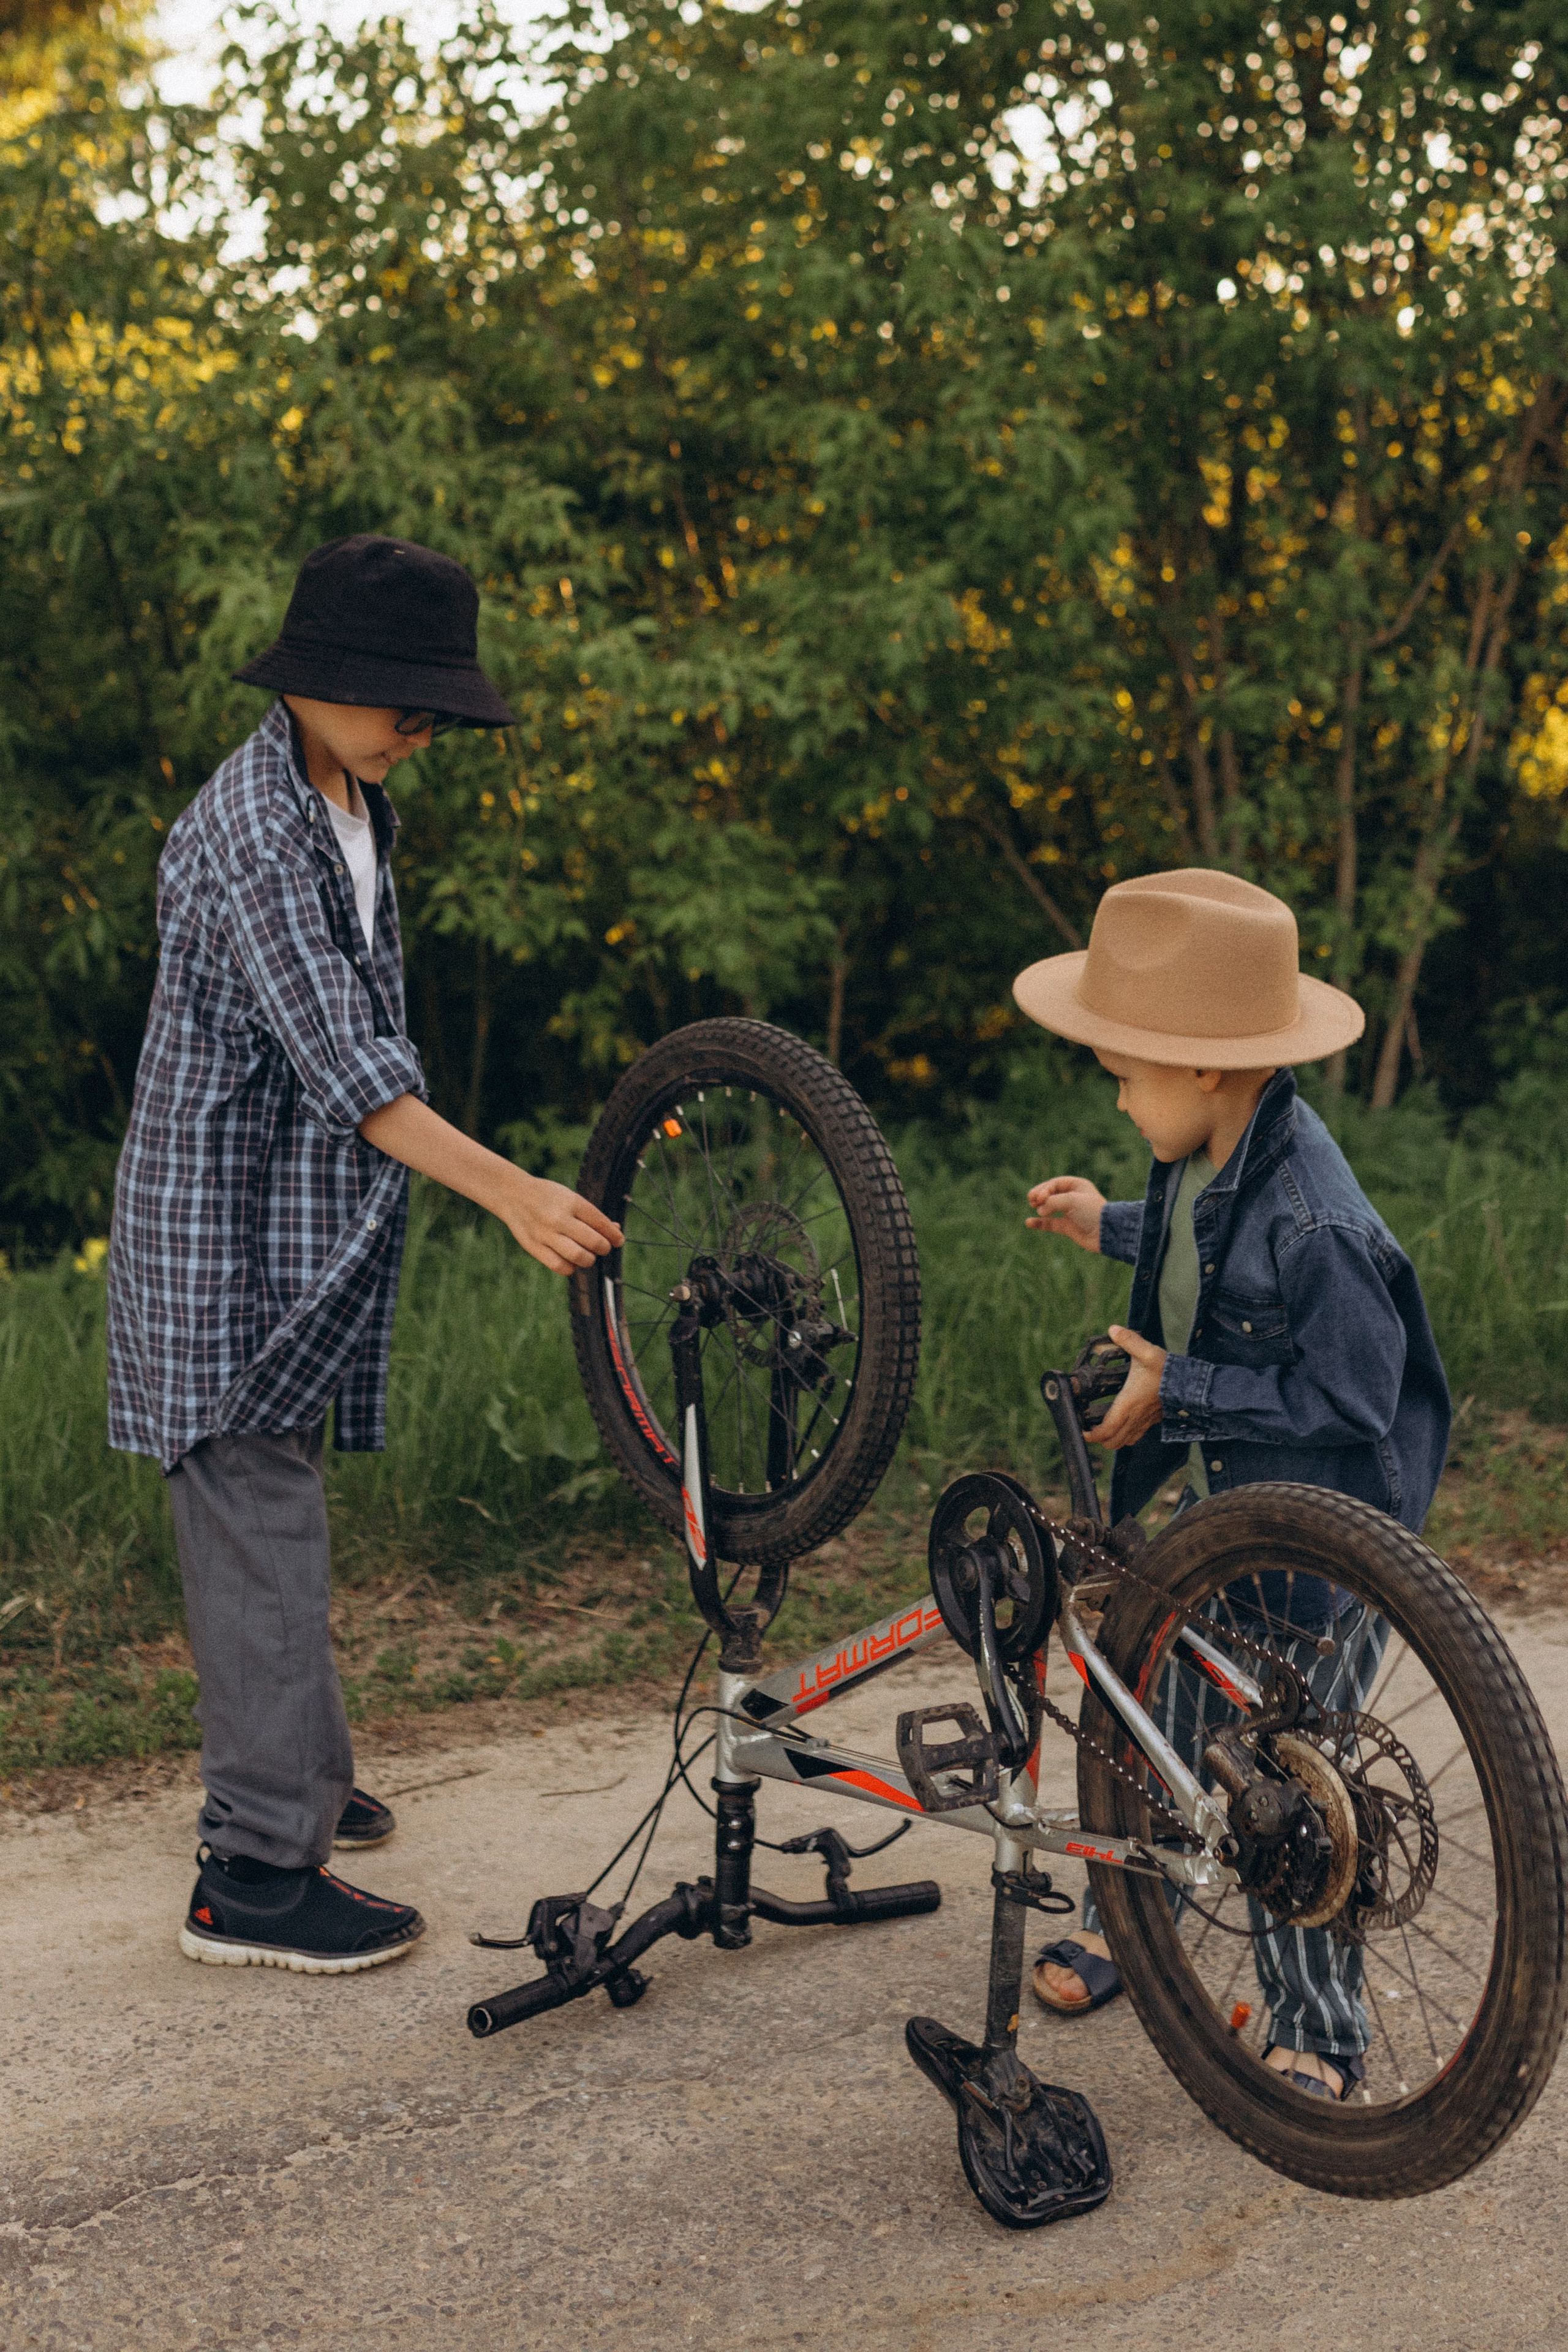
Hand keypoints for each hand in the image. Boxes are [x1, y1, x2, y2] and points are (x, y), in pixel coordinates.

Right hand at [501, 1171, 622, 1275]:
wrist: (512, 1194)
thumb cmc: (548, 1197)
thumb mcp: (570, 1197)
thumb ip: (591, 1215)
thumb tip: (616, 1231)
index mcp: (571, 1202)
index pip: (601, 1222)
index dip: (614, 1235)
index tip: (618, 1240)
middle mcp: (559, 1218)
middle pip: (593, 1242)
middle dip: (604, 1248)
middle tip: (603, 1248)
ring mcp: (545, 1234)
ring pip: (578, 1257)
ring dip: (589, 1259)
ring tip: (588, 1255)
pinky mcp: (534, 1247)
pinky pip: (559, 1266)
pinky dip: (570, 1267)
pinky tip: (571, 1261)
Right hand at [1026, 1175, 1105, 1253]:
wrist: (1106, 1232)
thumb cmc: (1092, 1212)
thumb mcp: (1071, 1200)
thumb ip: (1052, 1202)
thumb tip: (1039, 1210)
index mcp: (1078, 1186)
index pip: (1055, 1183)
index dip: (1044, 1189)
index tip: (1039, 1198)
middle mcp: (1073, 1198)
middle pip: (1051, 1194)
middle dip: (1040, 1195)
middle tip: (1031, 1199)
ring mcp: (1070, 1212)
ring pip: (1049, 1208)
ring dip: (1040, 1207)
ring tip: (1033, 1206)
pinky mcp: (1068, 1227)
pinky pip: (1050, 1223)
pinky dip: (1040, 1223)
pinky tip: (1028, 1222)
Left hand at [1090, 1325, 1166, 1449]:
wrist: (1192, 1383)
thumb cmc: (1168, 1370)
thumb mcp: (1148, 1352)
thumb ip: (1129, 1341)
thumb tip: (1113, 1329)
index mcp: (1129, 1403)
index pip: (1107, 1429)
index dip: (1092, 1435)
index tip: (1082, 1431)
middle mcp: (1136, 1416)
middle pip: (1113, 1441)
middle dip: (1099, 1440)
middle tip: (1088, 1429)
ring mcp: (1145, 1421)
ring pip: (1125, 1441)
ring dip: (1112, 1439)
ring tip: (1101, 1429)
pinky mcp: (1153, 1420)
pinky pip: (1136, 1436)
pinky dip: (1125, 1436)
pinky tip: (1122, 1425)